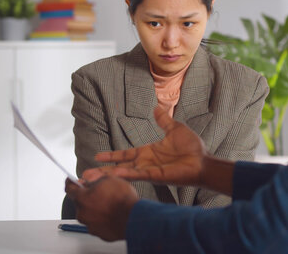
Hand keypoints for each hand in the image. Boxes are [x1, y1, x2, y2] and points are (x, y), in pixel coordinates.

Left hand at [65, 176, 138, 241]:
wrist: (133, 217)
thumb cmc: (122, 199)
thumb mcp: (109, 179)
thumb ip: (96, 180)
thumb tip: (92, 181)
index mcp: (82, 198)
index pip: (69, 188)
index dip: (70, 183)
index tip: (70, 181)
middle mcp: (82, 213)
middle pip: (80, 202)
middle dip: (87, 197)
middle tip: (99, 192)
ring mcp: (90, 225)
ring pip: (89, 214)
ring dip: (96, 208)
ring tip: (110, 204)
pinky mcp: (99, 232)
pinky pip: (97, 224)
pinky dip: (102, 219)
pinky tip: (112, 214)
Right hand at [83, 108, 206, 186]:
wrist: (203, 160)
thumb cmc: (192, 148)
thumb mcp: (175, 129)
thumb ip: (164, 120)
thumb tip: (157, 107)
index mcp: (148, 152)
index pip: (125, 154)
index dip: (111, 156)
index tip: (97, 157)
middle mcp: (145, 163)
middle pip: (119, 167)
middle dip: (102, 171)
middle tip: (84, 175)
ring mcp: (149, 170)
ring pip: (123, 173)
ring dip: (107, 176)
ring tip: (90, 179)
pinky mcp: (155, 176)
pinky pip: (137, 175)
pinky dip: (125, 174)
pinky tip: (114, 174)